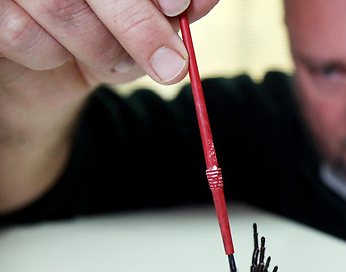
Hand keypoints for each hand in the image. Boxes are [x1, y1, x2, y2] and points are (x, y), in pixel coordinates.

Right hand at [0, 0, 219, 86]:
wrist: (43, 73)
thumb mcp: (145, 26)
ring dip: (98, 49)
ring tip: (110, 61)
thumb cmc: (99, 36)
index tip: (179, 9)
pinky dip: (52, 56)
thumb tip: (205, 0)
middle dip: (138, 27)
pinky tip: (58, 56)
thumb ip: (172, 12)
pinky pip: (23, 34)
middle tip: (170, 65)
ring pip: (61, 9)